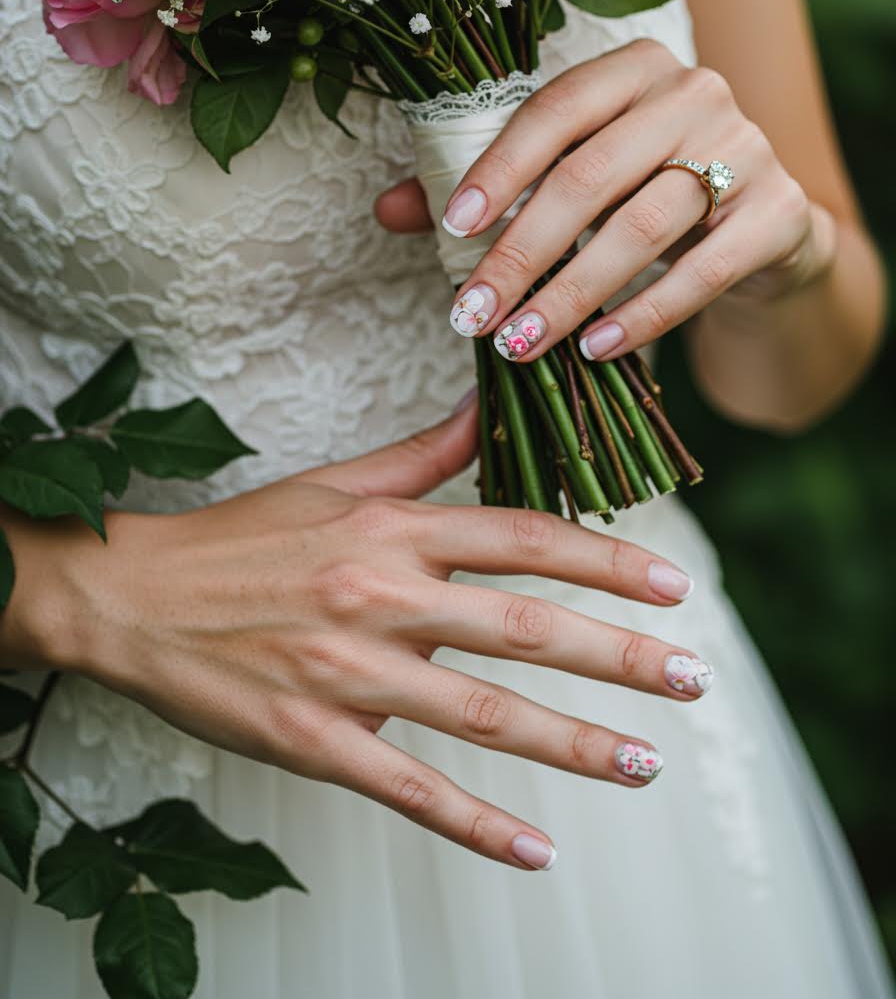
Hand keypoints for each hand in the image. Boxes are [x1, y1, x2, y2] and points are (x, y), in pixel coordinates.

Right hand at [3, 401, 709, 870]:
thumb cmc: (242, 538)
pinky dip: (477, 824)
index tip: (671, 587)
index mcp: (391, 531)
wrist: (135, 596)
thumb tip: (488, 408)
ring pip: (484, 713)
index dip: (606, 562)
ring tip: (648, 760)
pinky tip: (536, 848)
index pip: (523, 540)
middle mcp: (381, 597)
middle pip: (525, 628)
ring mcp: (349, 673)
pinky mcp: (312, 739)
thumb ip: (425, 455)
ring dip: (576, 743)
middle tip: (691, 679)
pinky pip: (410, 789)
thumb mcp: (335, 484)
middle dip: (620, 656)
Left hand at [379, 40, 836, 361]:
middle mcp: (694, 93)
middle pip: (591, 176)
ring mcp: (746, 149)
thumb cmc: (644, 194)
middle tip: (470, 315)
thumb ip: (488, 188)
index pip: (554, 109)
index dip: (499, 168)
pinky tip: (594, 348)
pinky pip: (703, 271)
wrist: (759, 229)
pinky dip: (643, 316)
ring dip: (571, 294)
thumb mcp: (571, 181)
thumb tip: (385, 209)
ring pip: (643, 227)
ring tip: (519, 343)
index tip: (452, 227)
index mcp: (633, 69)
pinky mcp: (780, 214)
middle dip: (521, 252)